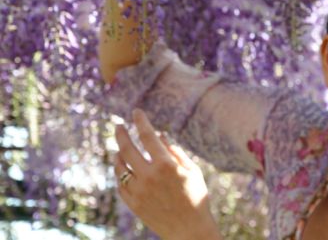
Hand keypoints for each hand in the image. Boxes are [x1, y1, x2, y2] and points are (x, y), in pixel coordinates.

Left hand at [114, 109, 218, 239]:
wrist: (189, 230)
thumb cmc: (196, 197)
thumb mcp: (192, 171)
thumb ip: (175, 152)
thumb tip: (160, 136)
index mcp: (166, 164)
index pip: (148, 135)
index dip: (140, 121)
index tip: (136, 112)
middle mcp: (149, 176)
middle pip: (127, 148)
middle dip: (121, 133)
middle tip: (117, 125)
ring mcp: (138, 190)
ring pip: (120, 166)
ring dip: (118, 154)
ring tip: (119, 148)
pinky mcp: (133, 203)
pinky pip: (121, 184)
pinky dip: (120, 173)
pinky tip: (122, 168)